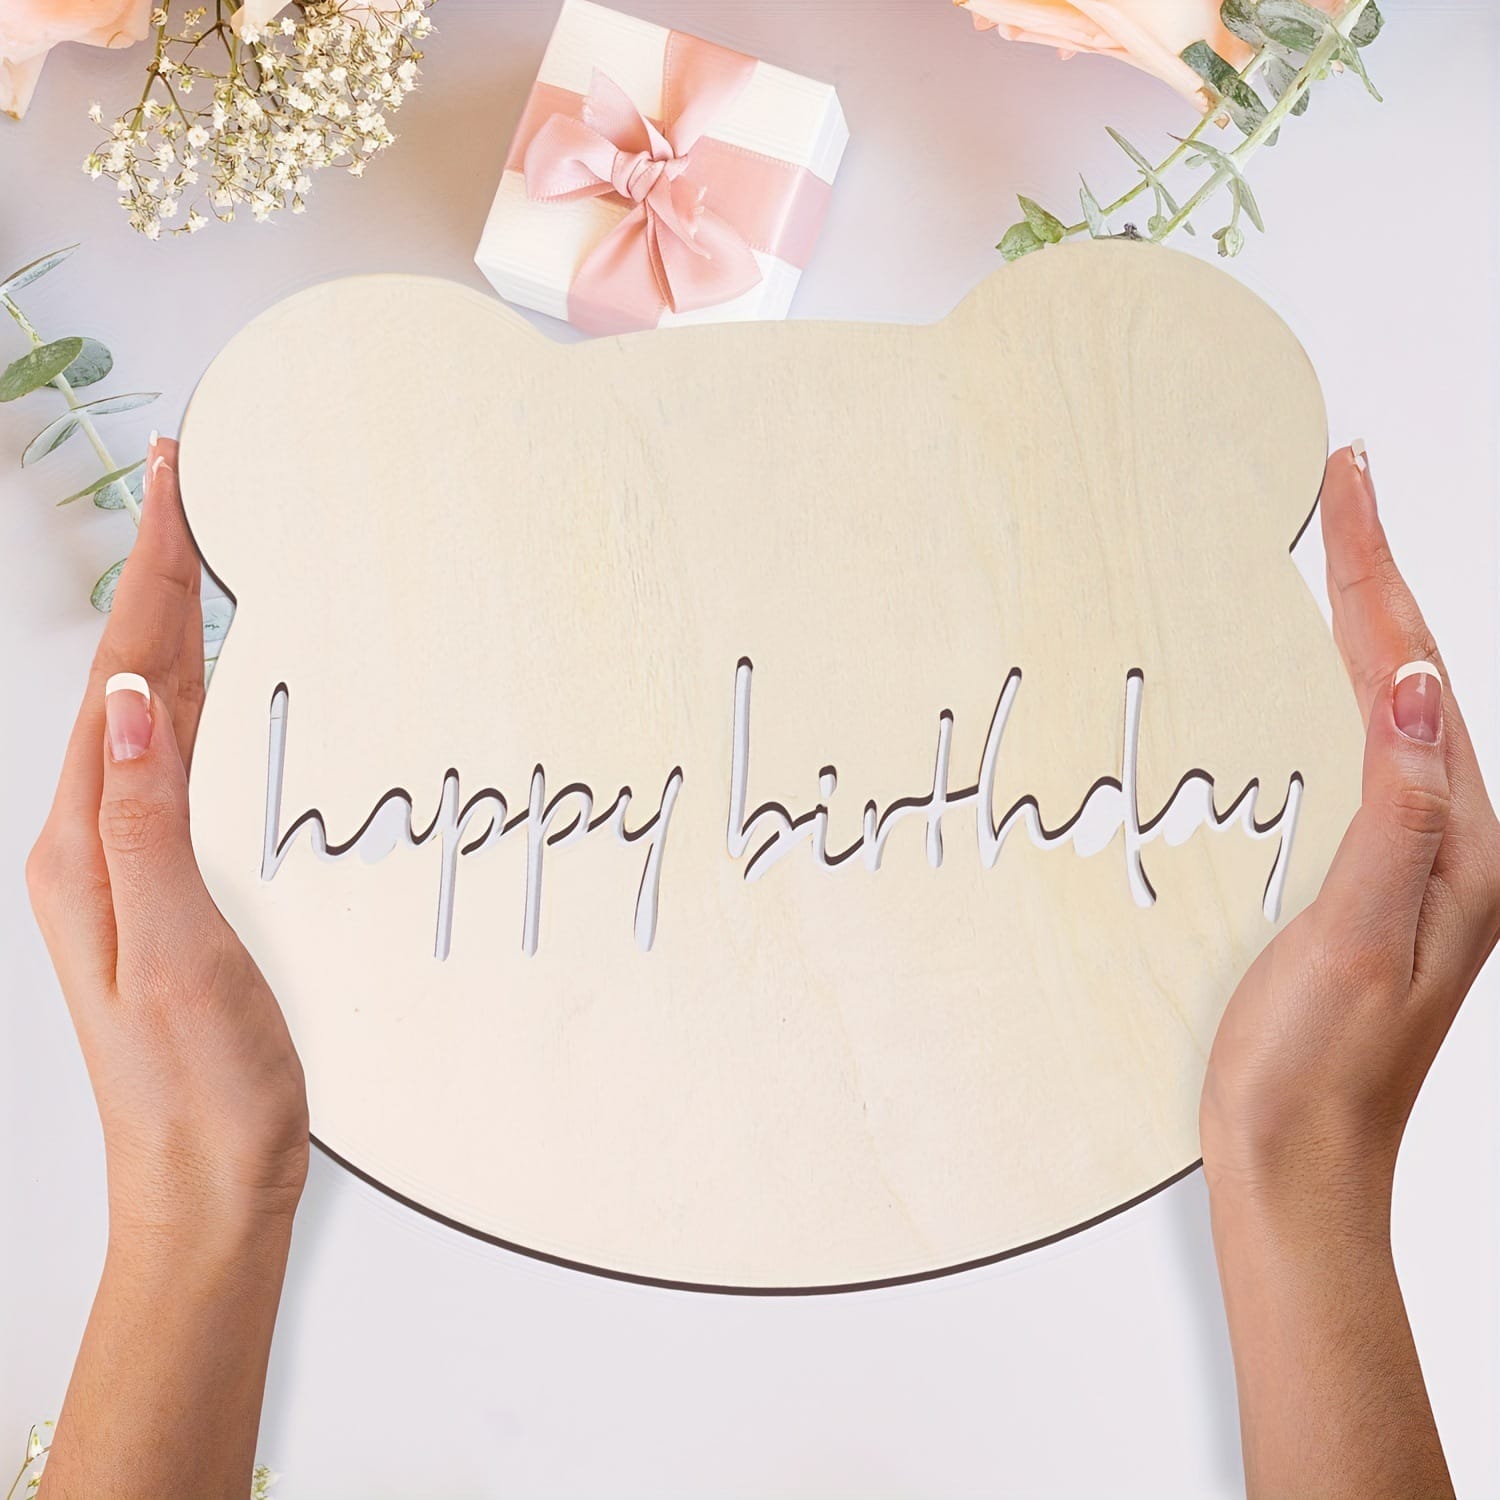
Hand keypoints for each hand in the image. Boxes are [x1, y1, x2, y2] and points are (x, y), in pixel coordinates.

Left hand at [26, 436, 307, 1238]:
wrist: (207, 1186)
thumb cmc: (196, 1089)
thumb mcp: (172, 954)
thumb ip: (144, 823)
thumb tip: (122, 695)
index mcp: (86, 847)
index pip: (120, 675)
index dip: (154, 571)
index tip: (178, 481)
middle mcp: (98, 843)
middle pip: (129, 677)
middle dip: (159, 573)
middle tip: (190, 487)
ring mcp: (135, 865)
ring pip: (153, 713)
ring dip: (174, 625)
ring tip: (197, 555)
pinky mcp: (179, 886)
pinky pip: (182, 763)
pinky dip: (200, 698)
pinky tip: (216, 686)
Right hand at [1200, 442, 1499, 1498]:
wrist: (1300, 1169)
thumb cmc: (1316, 1072)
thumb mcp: (1356, 937)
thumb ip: (1395, 812)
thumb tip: (1412, 686)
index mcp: (1461, 847)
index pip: (1412, 677)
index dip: (1374, 573)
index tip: (1345, 483)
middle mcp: (1451, 844)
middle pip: (1411, 678)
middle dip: (1375, 574)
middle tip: (1342, 487)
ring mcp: (1413, 863)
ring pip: (1386, 712)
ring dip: (1359, 626)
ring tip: (1336, 557)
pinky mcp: (1368, 882)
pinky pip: (1355, 759)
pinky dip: (1333, 695)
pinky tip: (1317, 684)